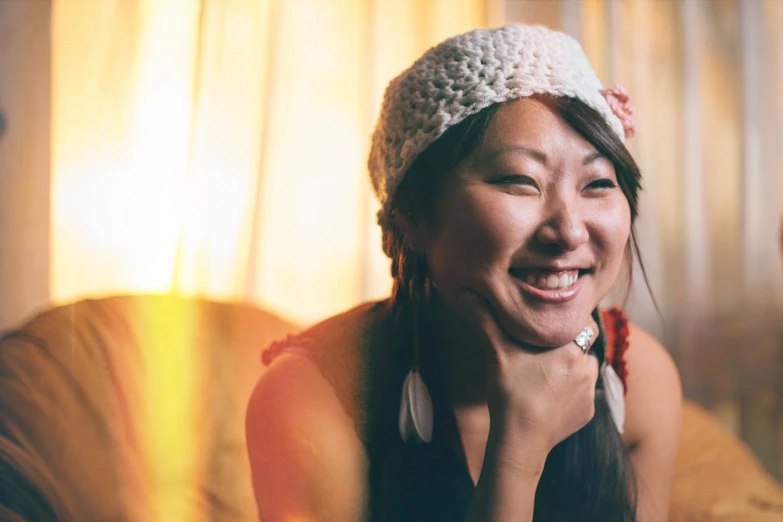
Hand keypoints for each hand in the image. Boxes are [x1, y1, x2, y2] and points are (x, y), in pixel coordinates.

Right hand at [454, 290, 599, 455]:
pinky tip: (548, 394)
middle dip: (567, 343)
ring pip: (584, 368)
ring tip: (544, 371)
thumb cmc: (510, 393)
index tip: (551, 322)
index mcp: (571, 348)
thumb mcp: (495, 351)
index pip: (584, 320)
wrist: (520, 441)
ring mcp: (590, 393)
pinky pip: (582, 392)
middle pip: (583, 344)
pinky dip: (569, 390)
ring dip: (569, 366)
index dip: (569, 319)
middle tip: (543, 346)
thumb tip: (466, 293)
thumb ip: (485, 319)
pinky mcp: (588, 413)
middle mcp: (588, 367)